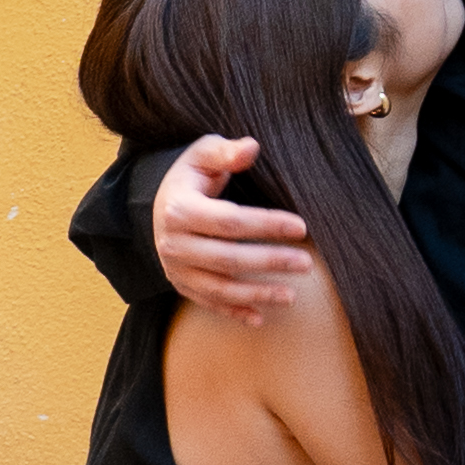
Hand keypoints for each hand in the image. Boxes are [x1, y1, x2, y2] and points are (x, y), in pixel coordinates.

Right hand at [153, 131, 318, 320]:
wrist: (159, 203)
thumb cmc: (191, 176)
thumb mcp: (203, 154)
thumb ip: (226, 152)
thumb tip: (251, 147)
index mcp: (179, 210)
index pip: (229, 221)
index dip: (266, 225)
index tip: (301, 227)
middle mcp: (174, 244)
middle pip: (227, 258)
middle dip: (269, 261)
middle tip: (306, 263)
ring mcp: (175, 268)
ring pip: (219, 288)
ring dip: (256, 294)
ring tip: (291, 295)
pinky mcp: (180, 284)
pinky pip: (209, 302)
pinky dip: (233, 312)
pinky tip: (259, 318)